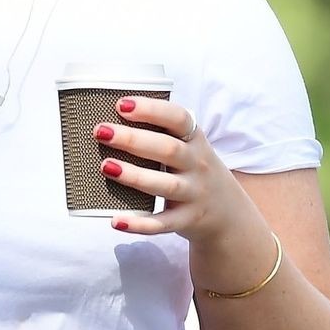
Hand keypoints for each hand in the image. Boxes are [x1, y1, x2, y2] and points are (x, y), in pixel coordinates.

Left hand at [92, 98, 243, 246]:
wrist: (229, 214)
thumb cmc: (194, 172)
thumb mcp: (189, 149)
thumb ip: (160, 134)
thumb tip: (109, 123)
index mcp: (195, 141)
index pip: (178, 118)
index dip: (151, 110)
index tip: (121, 105)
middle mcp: (197, 165)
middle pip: (168, 149)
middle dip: (133, 139)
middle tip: (101, 132)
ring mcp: (194, 194)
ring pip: (165, 185)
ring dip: (135, 176)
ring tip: (106, 166)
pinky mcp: (186, 220)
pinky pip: (162, 224)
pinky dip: (139, 224)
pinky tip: (116, 221)